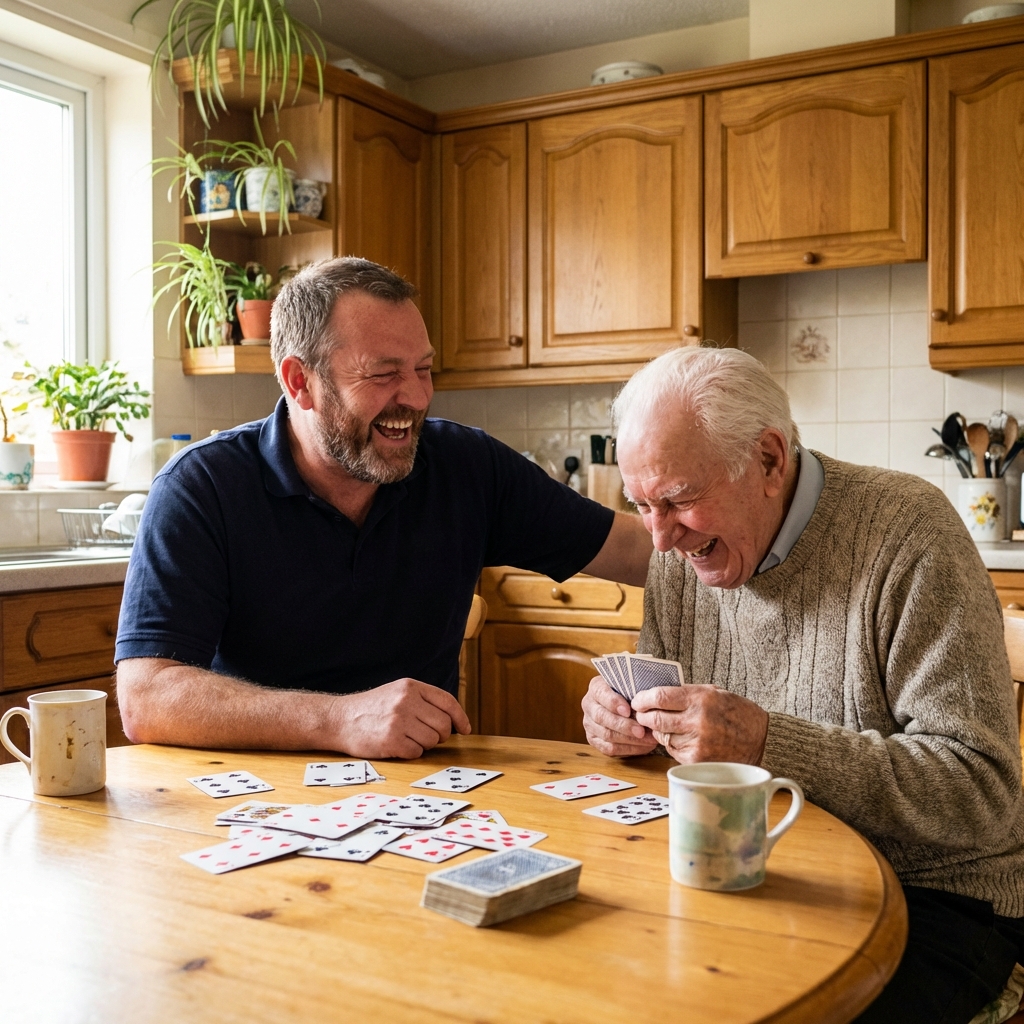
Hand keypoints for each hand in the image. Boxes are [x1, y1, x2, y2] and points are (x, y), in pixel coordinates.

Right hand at [332, 678, 470, 758]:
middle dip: (439, 735)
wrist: (339, 719)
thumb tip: (453, 720)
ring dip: (423, 744)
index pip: (448, 702)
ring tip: (406, 738)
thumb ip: (423, 701)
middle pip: (443, 725)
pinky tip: (396, 745)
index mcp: (410, 687)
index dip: (460, 718)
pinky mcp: (391, 741)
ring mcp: (399, 721)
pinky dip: (410, 753)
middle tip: (425, 735)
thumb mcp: (397, 693)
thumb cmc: (372, 709)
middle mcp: (406, 701)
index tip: (465, 729)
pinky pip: (417, 753)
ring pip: (432, 741)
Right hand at [582, 676, 657, 756]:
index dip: (613, 702)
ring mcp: (589, 724)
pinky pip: (610, 748)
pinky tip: (644, 747)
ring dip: (630, 739)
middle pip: (602, 717)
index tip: (628, 710)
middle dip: (623, 725)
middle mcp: (589, 705)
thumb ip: (635, 693)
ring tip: (649, 740)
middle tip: (642, 731)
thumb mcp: (632, 687)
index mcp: (596, 687)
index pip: (601, 694)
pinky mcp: (594, 740)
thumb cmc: (631, 694)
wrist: (624, 706)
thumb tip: (647, 705)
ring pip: (607, 735)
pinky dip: (629, 749)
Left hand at [632, 685, 767, 764]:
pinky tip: (684, 740)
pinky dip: (673, 745)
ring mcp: (697, 741)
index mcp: (700, 698)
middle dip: (644, 716)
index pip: (659, 696)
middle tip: (642, 715)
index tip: (637, 700)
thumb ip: (685, 693)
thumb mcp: (713, 692)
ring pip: (663, 736)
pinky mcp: (697, 760)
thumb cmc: (736, 712)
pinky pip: (673, 751)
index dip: (643, 699)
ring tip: (669, 726)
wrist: (761, 739)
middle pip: (655, 718)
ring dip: (660, 731)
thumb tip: (654, 695)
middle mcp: (697, 720)